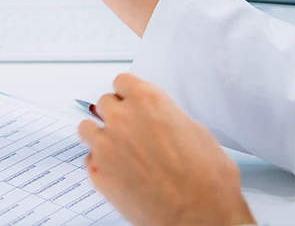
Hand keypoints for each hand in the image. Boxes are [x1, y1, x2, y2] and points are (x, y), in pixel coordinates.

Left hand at [77, 74, 253, 225]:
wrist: (199, 216)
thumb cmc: (207, 179)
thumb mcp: (195, 131)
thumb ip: (166, 117)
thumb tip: (158, 120)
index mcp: (147, 100)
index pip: (122, 82)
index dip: (127, 94)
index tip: (129, 101)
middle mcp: (122, 117)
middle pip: (104, 103)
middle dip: (116, 115)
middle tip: (130, 131)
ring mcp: (106, 144)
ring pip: (87, 128)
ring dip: (100, 135)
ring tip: (117, 150)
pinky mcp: (97, 170)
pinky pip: (89, 158)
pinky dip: (100, 163)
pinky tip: (118, 172)